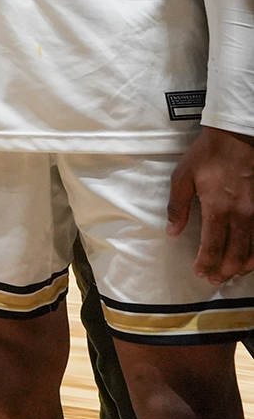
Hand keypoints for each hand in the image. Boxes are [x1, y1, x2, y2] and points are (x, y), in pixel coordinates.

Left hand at [169, 126, 253, 284]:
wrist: (237, 139)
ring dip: (242, 266)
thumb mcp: (183, 177)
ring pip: (253, 250)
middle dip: (224, 270)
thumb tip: (172, 231)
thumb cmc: (207, 156)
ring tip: (231, 274)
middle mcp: (241, 215)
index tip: (199, 272)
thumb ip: (177, 207)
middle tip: (214, 280)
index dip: (206, 262)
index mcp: (218, 208)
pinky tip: (249, 259)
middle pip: (236, 253)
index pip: (213, 245)